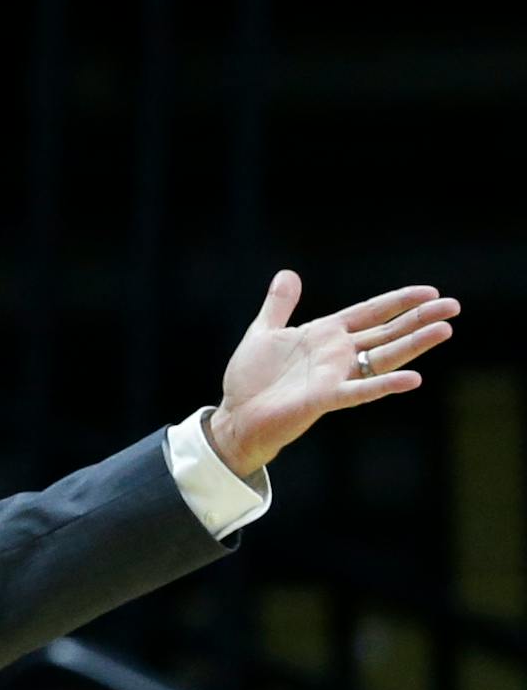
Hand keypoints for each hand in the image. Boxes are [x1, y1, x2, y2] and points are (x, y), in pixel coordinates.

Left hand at [209, 272, 458, 476]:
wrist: (235, 416)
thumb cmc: (250, 379)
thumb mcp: (263, 333)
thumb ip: (279, 305)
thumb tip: (288, 274)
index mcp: (325, 335)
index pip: (370, 313)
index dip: (398, 301)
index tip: (429, 292)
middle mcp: (337, 354)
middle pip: (386, 333)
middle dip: (419, 319)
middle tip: (454, 307)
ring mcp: (334, 376)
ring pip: (383, 357)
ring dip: (414, 344)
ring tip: (445, 330)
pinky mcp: (324, 399)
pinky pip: (359, 391)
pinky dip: (384, 384)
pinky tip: (413, 379)